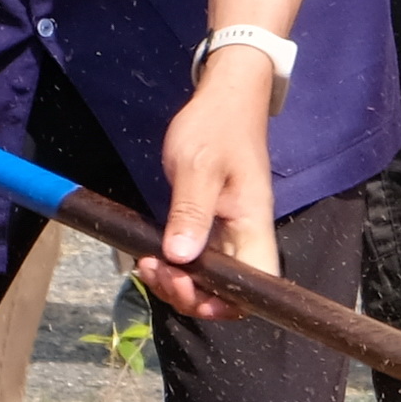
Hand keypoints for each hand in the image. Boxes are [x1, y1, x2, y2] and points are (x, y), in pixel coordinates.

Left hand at [141, 47, 283, 319]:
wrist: (225, 98)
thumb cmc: (216, 126)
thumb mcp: (197, 166)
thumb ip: (190, 212)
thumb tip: (180, 258)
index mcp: (252, 227)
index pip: (253, 289)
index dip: (222, 303)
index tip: (185, 284)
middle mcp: (244, 238)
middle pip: (227, 294)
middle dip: (189, 296)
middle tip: (154, 270)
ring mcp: (227, 234)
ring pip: (208, 281)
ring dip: (176, 284)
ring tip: (147, 263)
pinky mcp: (210, 226)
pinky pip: (195, 261)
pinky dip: (172, 267)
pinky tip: (150, 255)